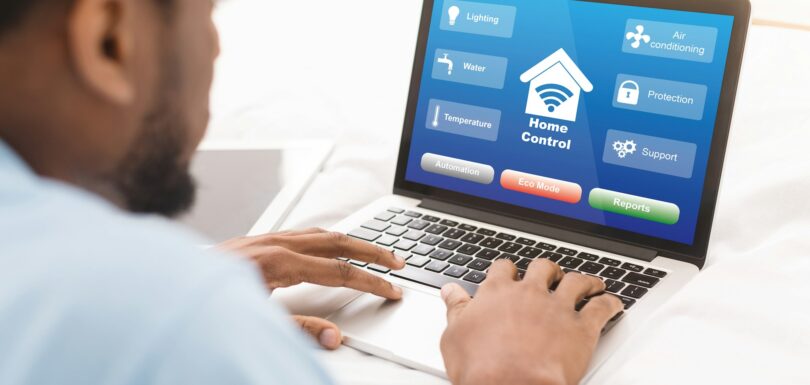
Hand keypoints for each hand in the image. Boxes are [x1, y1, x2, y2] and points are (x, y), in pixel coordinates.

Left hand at [217, 228, 406, 349]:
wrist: (171, 284)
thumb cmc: (208, 305)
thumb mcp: (257, 321)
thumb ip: (299, 329)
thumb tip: (333, 336)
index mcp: (280, 263)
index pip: (340, 271)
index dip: (371, 281)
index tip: (391, 289)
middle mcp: (277, 244)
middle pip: (339, 242)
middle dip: (372, 251)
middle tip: (398, 261)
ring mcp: (268, 238)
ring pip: (322, 233)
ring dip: (352, 241)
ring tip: (374, 251)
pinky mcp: (260, 240)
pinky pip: (304, 233)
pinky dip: (328, 238)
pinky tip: (332, 245)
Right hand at [439, 259, 623, 384]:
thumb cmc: (482, 367)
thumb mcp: (454, 336)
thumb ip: (456, 309)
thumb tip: (450, 292)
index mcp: (497, 293)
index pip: (503, 268)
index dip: (507, 270)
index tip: (510, 274)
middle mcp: (530, 293)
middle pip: (542, 267)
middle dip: (547, 269)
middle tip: (551, 275)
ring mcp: (557, 308)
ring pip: (576, 281)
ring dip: (584, 280)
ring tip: (590, 283)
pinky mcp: (581, 328)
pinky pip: (601, 308)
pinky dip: (610, 303)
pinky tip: (613, 303)